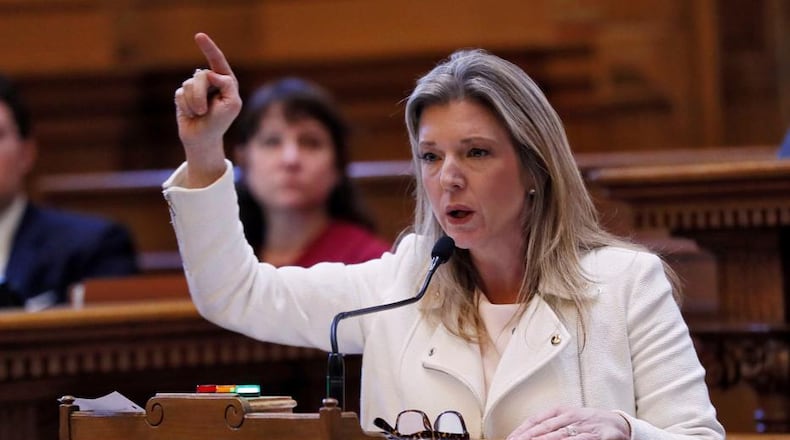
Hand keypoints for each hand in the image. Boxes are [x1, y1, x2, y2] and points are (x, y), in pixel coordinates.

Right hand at [173, 32, 241, 186]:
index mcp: (225, 81)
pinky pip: (180, 95)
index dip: (208, 47)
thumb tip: (211, 73)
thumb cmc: (220, 122)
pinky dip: (186, 107)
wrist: (203, 139)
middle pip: (200, 76)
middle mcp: (210, 81)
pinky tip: (191, 114)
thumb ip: (227, 85)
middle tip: (204, 112)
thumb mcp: (232, 104)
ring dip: (194, 104)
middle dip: (200, 95)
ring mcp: (195, 87)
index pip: (217, 60)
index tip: (199, 36)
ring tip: (199, 114)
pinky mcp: (182, 95)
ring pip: (188, 85)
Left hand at [506, 406, 630, 439]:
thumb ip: (550, 424)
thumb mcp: (568, 418)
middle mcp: (571, 415)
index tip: (510, 439)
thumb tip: (526, 434)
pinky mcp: (598, 435)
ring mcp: (584, 425)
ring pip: (560, 434)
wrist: (619, 423)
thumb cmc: (588, 422)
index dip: (522, 430)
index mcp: (560, 410)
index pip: (536, 419)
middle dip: (528, 437)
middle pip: (544, 427)